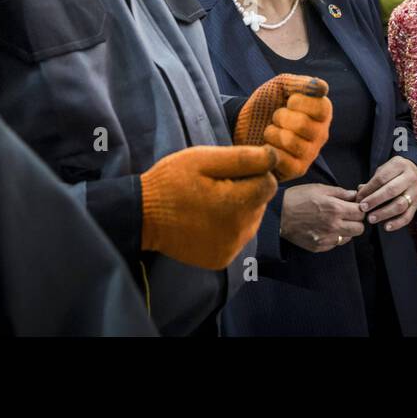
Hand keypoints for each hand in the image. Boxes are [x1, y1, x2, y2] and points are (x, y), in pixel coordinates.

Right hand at [140, 145, 276, 269]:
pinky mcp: (222, 259)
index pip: (269, 183)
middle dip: (246, 190)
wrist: (141, 216)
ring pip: (252, 220)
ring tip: (210, 202)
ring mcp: (231, 249)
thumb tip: (274, 158)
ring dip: (239, 209)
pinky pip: (238, 237)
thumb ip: (243, 158)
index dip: (253, 172)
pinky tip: (207, 219)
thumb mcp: (204, 159)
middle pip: (261, 202)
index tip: (228, 171)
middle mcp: (240, 232)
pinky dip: (229, 226)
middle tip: (214, 186)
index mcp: (238, 205)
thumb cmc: (172, 181)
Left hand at [233, 74, 332, 180]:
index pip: (321, 107)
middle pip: (303, 125)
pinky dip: (269, 150)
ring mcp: (310, 154)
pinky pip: (283, 160)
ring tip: (270, 132)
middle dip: (280, 117)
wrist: (242, 123)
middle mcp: (322, 134)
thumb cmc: (267, 103)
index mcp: (322, 113)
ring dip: (272, 133)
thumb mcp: (282, 85)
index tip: (288, 101)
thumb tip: (322, 88)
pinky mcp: (297, 170)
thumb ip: (301, 83)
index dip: (298, 102)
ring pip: (291, 141)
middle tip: (275, 118)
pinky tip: (268, 147)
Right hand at [280, 184, 365, 251]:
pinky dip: (334, 237)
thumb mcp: (320, 188)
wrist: (278, 215)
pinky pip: (335, 244)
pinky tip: (325, 228)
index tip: (356, 206)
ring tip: (336, 222)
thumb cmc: (298, 198)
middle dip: (356, 221)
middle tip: (348, 214)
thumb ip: (340, 192)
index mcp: (336, 208)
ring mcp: (326, 238)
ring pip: (349, 238)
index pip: (361, 212)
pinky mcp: (319, 246)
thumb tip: (354, 194)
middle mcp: (334, 225)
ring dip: (346, 230)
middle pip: (359, 228)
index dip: (360, 208)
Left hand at [355, 156, 416, 231]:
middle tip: (363, 208)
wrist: (414, 173)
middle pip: (391, 190)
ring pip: (400, 204)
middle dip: (375, 200)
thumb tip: (359, 194)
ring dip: (384, 213)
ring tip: (371, 218)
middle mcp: (409, 178)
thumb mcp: (384, 170)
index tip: (358, 198)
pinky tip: (386, 227)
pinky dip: (397, 223)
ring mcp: (415, 192)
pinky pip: (408, 216)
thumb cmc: (393, 173)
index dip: (368, 189)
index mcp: (399, 165)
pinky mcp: (416, 205)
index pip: (381, 178)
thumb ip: (372, 182)